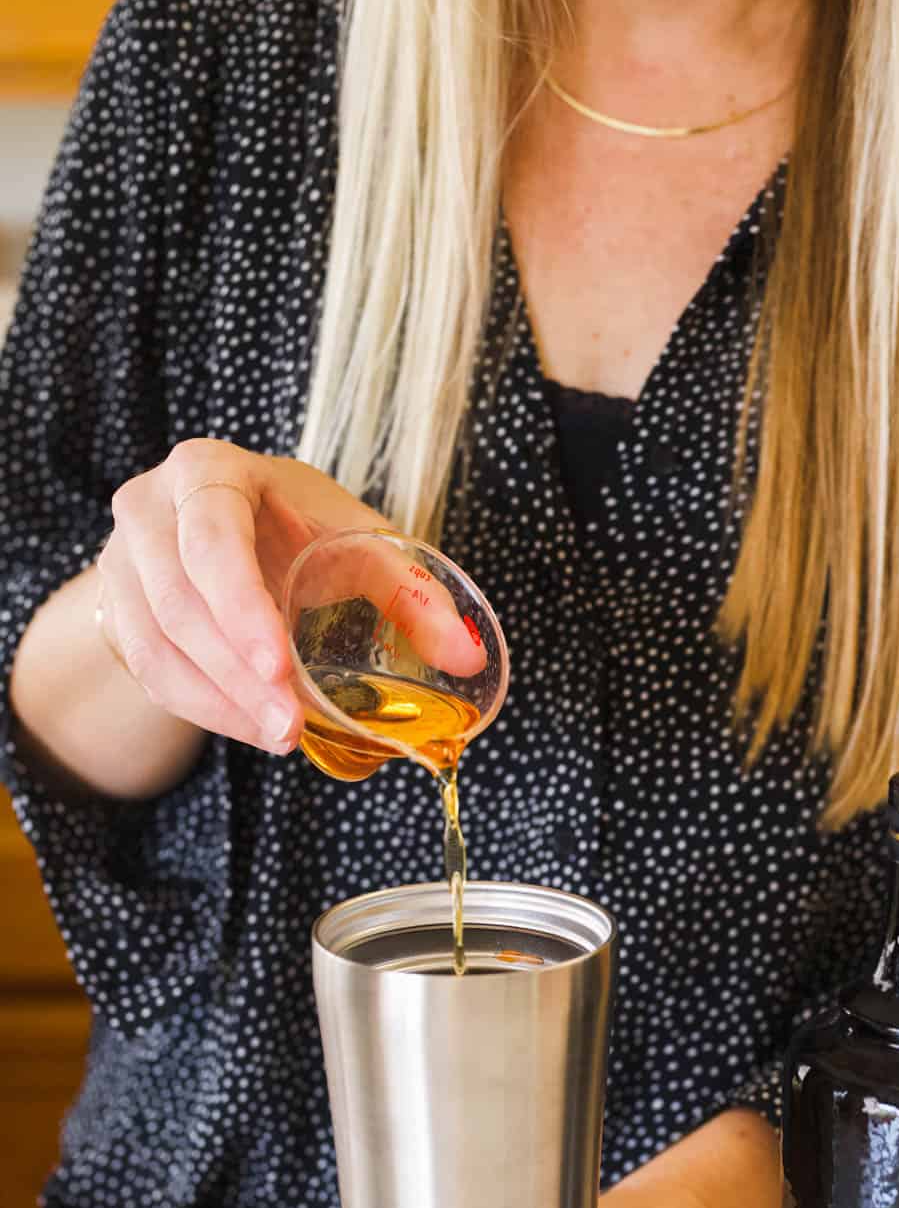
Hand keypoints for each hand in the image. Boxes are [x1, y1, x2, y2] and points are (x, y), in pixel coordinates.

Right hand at [97, 438, 481, 757]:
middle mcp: (149, 509)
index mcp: (206, 472)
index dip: (241, 608)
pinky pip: (150, 671)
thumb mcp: (355, 541)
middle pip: (179, 603)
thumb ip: (413, 593)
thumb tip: (471, 655)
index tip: (278, 668)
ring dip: (220, 701)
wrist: (226, 529)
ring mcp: (122, 562)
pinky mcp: (118, 612)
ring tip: (280, 735)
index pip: (211, 541)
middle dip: (238, 674)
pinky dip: (203, 708)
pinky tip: (252, 729)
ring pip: (158, 645)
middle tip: (291, 726)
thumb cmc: (296, 528)